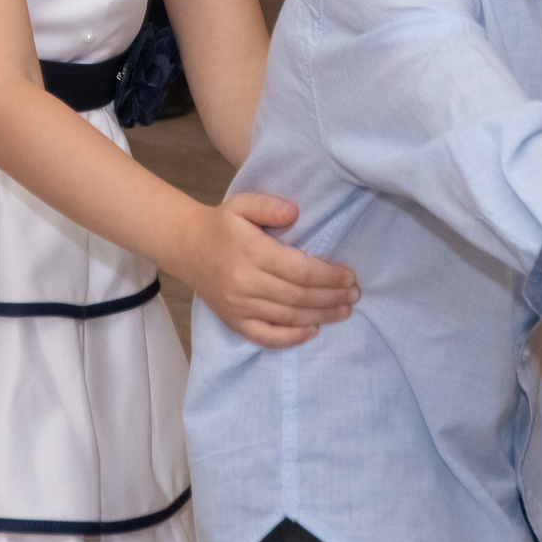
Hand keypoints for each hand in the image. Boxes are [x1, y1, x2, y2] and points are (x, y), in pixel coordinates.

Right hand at [180, 191, 359, 347]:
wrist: (185, 246)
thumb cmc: (222, 224)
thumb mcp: (243, 204)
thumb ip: (269, 205)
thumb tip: (295, 212)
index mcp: (251, 252)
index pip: (300, 271)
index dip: (330, 276)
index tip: (350, 275)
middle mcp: (245, 282)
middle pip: (299, 297)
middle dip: (332, 297)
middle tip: (355, 295)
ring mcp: (238, 306)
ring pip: (288, 317)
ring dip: (322, 317)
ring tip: (344, 311)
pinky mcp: (234, 322)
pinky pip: (266, 337)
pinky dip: (292, 337)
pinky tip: (313, 330)